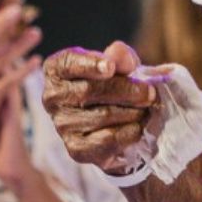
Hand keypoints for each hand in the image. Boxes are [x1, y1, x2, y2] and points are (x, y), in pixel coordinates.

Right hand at [45, 41, 160, 174]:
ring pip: (102, 116)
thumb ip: (119, 56)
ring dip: (132, 112)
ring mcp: (61, 125)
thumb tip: (117, 52)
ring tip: (146, 109)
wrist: (115, 123)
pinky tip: (138, 126)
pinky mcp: (76, 149)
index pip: (68, 63)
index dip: (90, 64)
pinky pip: (107, 139)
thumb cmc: (113, 85)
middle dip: (126, 90)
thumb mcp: (119, 65)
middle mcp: (51, 98)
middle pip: (89, 91)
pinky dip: (129, 131)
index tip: (110, 67)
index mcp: (56, 70)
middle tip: (150, 92)